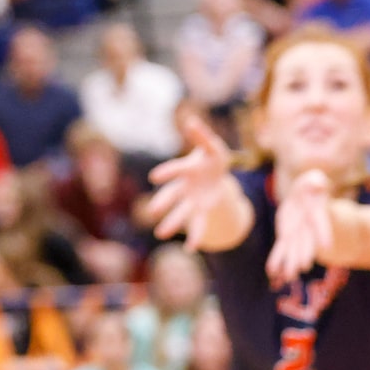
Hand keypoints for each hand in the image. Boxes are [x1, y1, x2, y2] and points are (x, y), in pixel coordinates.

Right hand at [148, 116, 233, 249]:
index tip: (154, 177)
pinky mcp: (201, 212)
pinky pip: (198, 225)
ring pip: (181, 213)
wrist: (217, 175)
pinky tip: (191, 248)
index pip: (176, 170)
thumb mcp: (211, 145)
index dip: (167, 172)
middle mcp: (184, 187)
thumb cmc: (212, 157)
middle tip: (152, 211)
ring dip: (172, 223)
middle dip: (163, 202)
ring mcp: (191, 201)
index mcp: (186, 169)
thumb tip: (190, 120)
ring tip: (160, 234)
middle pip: (172, 195)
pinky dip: (195, 237)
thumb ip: (201, 135)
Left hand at [267, 169, 334, 286]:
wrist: (303, 197)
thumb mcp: (315, 179)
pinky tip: (272, 271)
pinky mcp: (286, 236)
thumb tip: (318, 185)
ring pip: (294, 249)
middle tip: (303, 266)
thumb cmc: (311, 185)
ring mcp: (297, 234)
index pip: (321, 223)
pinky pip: (281, 248)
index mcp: (318, 213)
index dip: (324, 233)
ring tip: (288, 276)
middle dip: (305, 253)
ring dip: (291, 262)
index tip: (326, 246)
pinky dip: (277, 259)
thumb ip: (316, 182)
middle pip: (307, 241)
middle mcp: (309, 228)